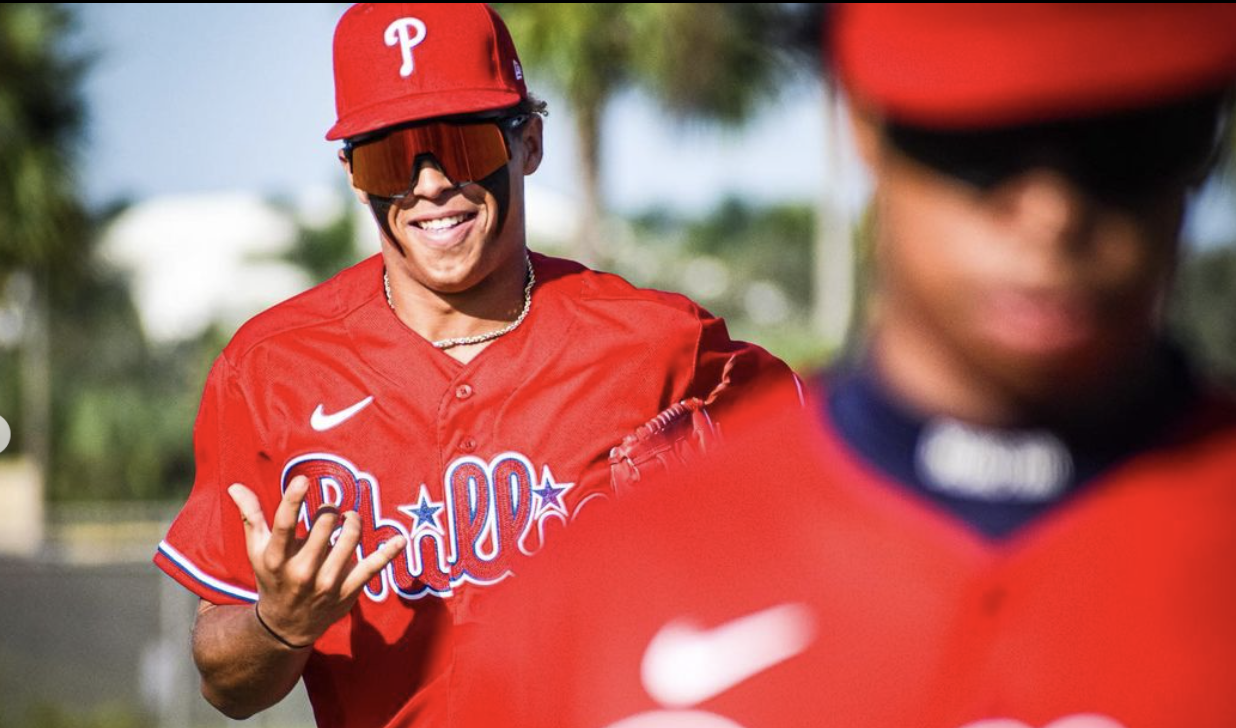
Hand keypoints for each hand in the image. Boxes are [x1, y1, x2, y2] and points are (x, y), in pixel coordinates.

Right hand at [228, 475, 405, 647]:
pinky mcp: (347, 592)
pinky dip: (388, 553)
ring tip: (350, 519)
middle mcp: (301, 572)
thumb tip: (236, 486)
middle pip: (324, 527)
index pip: (284, 526)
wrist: (286, 627)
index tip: (303, 479)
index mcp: (276, 558)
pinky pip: (372, 568)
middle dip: (331, 510)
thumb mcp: (256, 551)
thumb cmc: (271, 578)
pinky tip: (401, 539)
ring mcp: (326, 584)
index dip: (294, 501)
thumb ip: (251, 517)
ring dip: (354, 523)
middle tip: (331, 510)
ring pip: (350, 541)